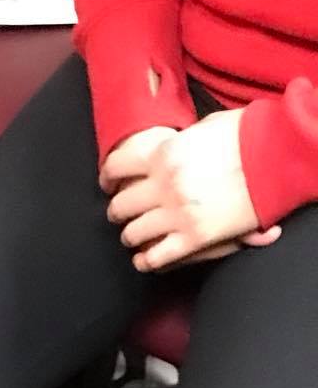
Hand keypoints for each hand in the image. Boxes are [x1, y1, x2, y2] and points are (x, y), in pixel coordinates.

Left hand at [105, 111, 280, 270]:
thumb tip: (166, 150)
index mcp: (164, 154)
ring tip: (140, 234)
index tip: (109, 185)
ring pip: (131, 235)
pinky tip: (147, 258)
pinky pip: (153, 259)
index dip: (108, 179)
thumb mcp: (206, 127)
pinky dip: (146, 260)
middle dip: (120, 211)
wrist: (279, 158)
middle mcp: (164, 185)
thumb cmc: (248, 137)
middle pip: (119, 207)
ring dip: (133, 236)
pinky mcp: (193, 239)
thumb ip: (178, 143)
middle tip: (126, 213)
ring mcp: (177, 215)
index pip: (116, 168)